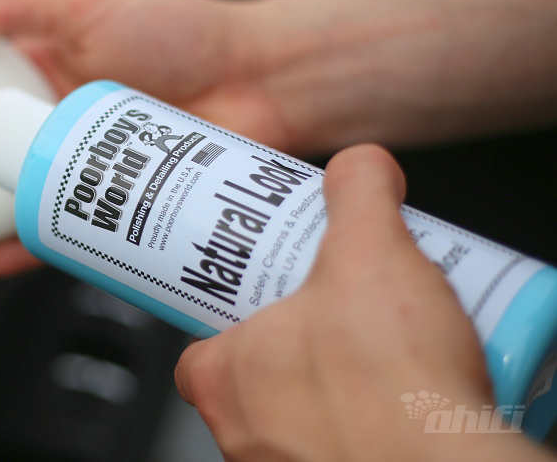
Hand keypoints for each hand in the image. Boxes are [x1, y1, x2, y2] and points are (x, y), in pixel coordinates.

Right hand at [0, 0, 288, 276]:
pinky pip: (64, 229)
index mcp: (55, 68)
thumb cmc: (188, 33)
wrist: (263, 81)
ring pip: (28, 194)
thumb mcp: (89, 3)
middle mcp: (70, 119)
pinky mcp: (119, 201)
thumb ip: (18, 6)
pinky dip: (27, 247)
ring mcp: (93, 163)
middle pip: (4, 149)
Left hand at [174, 145, 549, 460]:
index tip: (258, 298)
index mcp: (223, 378)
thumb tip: (359, 167)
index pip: (196, 349)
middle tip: (334, 320)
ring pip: (295, 422)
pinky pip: (341, 450)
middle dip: (292, 351)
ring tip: (376, 357)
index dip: (227, 320)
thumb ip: (357, 194)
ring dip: (329, 391)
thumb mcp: (369, 252)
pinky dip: (365, 429)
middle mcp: (243, 435)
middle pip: (251, 382)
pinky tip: (403, 404)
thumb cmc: (388, 388)